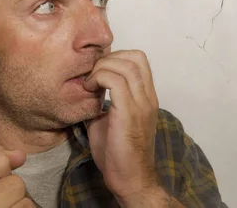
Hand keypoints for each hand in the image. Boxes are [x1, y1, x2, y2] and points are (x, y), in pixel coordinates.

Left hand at [83, 50, 161, 205]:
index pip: (139, 60)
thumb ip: (106, 102)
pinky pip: (116, 81)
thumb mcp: (112, 120)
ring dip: (102, 67)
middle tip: (92, 74)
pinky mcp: (130, 112)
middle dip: (109, 58)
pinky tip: (89, 89)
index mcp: (147, 97)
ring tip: (89, 82)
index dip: (117, 57)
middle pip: (135, 56)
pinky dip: (99, 78)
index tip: (99, 71)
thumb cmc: (119, 154)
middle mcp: (148, 97)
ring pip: (125, 64)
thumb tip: (88, 90)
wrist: (130, 179)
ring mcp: (141, 104)